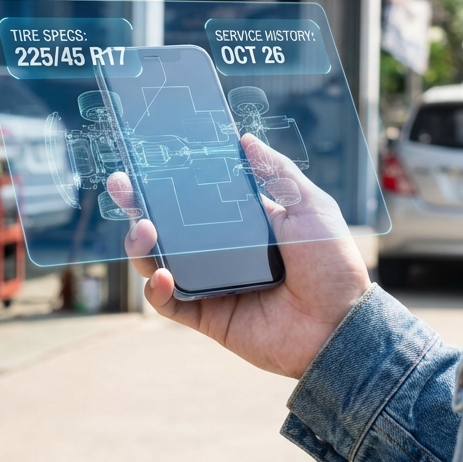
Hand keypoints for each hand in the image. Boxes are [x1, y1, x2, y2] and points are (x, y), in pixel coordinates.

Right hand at [107, 134, 371, 379]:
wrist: (340, 323)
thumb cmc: (333, 264)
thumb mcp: (309, 206)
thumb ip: (276, 173)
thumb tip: (245, 139)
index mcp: (241, 223)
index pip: (194, 197)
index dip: (168, 181)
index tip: (146, 161)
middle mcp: (220, 252)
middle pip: (166, 226)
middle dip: (138, 205)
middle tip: (122, 186)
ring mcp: (210, 284)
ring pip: (157, 261)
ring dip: (140, 245)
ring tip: (144, 230)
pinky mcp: (206, 316)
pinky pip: (168, 303)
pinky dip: (155, 289)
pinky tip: (162, 274)